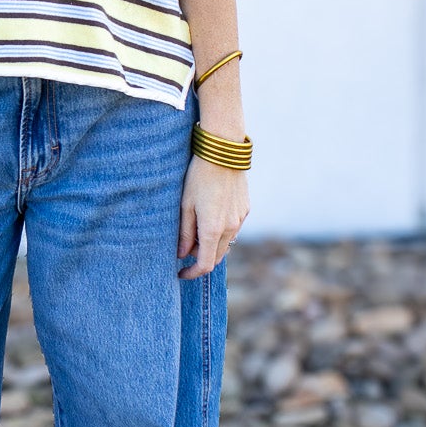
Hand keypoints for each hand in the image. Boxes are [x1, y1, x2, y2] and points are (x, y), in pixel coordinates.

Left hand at [178, 160, 248, 278]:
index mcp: (212, 229)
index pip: (204, 265)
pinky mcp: (245, 210)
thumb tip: (181, 254)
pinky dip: (220, 232)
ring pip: (225, 243)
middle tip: (184, 248)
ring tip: (195, 229)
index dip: (192, 274)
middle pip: (216, 257)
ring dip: (210, 245)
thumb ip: (184, 233)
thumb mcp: (185, 205)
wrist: (223, 153)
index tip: (180, 273)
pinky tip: (210, 216)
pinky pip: (233, 229)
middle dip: (200, 258)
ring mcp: (240, 220)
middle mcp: (230, 228)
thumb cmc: (198, 177)